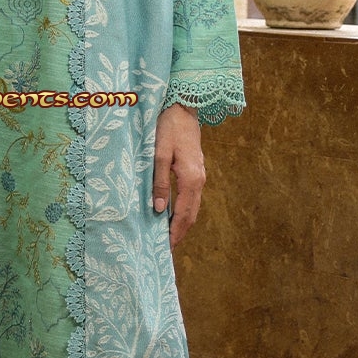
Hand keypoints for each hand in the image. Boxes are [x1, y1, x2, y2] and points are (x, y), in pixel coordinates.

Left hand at [151, 105, 204, 247]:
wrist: (183, 108)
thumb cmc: (167, 128)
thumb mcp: (158, 155)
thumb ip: (159, 182)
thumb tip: (158, 209)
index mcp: (190, 179)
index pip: (184, 214)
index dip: (175, 232)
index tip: (166, 248)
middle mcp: (199, 180)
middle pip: (192, 215)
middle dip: (180, 232)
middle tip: (167, 249)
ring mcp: (200, 175)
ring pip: (194, 207)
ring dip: (183, 223)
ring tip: (169, 236)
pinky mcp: (196, 170)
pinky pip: (192, 197)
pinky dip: (184, 210)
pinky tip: (173, 214)